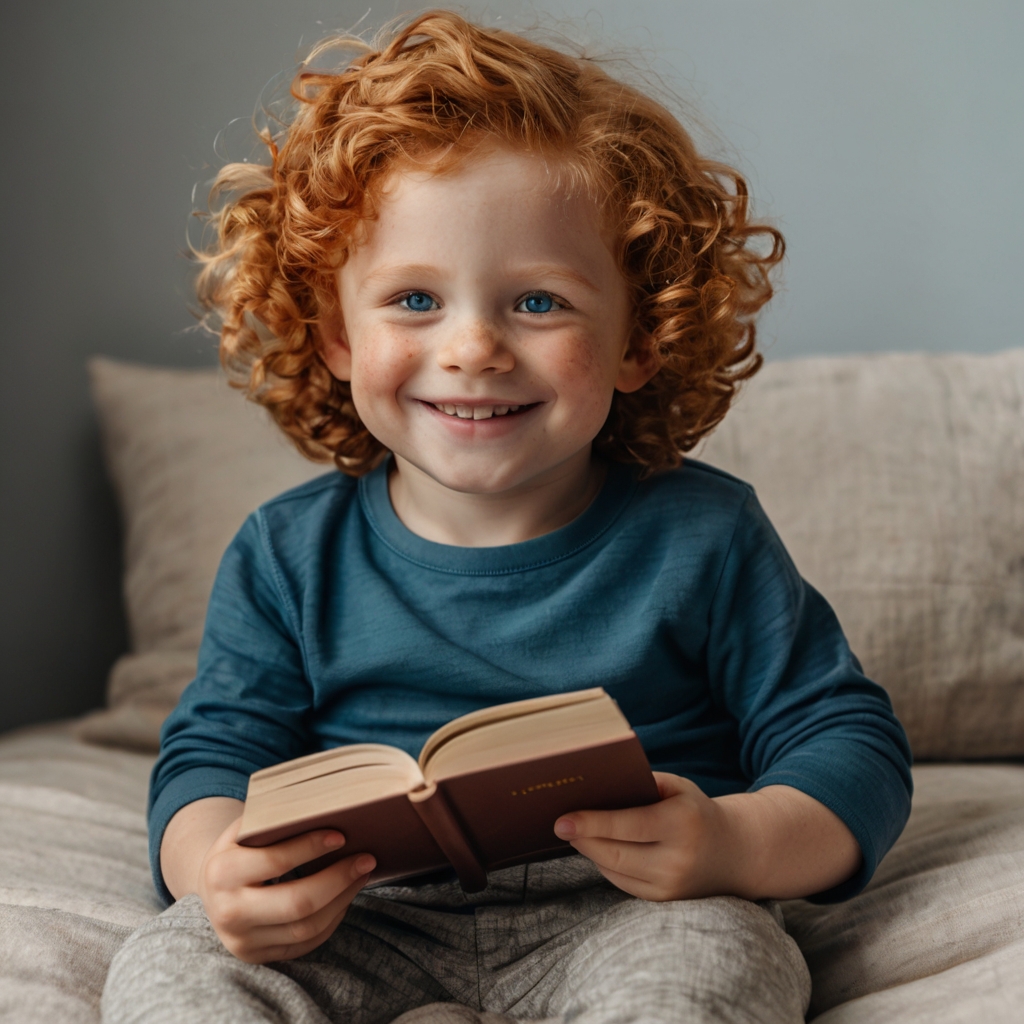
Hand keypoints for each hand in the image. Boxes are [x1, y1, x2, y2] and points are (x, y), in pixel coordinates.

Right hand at [197, 818, 375, 962]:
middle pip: (297, 904)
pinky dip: (332, 919)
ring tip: (362, 874)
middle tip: (367, 859)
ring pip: (306, 928)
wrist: (210, 888)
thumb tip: (327, 805)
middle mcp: (229, 912)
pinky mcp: (258, 956)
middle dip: (338, 880)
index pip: (275, 861)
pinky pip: (305, 943)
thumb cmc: (240, 848)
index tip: (341, 836)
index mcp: (222, 873)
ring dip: (342, 899)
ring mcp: (243, 941)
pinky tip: (345, 896)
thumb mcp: (246, 827)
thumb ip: (275, 819)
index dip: (311, 848)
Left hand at [554, 774, 861, 901]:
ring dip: (591, 851)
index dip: (591, 824)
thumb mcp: (676, 787)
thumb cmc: (695, 810)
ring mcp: (671, 886)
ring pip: (615, 870)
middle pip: (615, 854)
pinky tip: (597, 848)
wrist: (735, 852)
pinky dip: (606, 864)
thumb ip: (641, 784)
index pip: (628, 826)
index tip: (562, 821)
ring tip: (576, 832)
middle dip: (582, 840)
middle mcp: (677, 860)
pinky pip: (622, 882)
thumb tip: (595, 785)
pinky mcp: (663, 900)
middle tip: (559, 825)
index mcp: (682, 823)